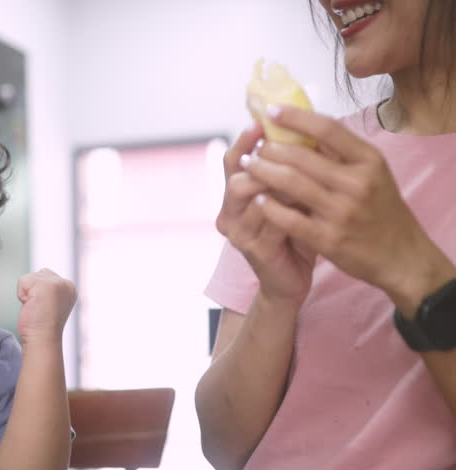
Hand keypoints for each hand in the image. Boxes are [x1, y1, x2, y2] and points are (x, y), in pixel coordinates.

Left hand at [16, 269, 75, 345]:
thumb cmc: (42, 326)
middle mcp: (66, 284)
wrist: (41, 341)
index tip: (45, 308)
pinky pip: (23, 281)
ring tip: (35, 308)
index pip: (46, 276)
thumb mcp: (50, 303)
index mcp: (69, 288)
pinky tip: (31, 306)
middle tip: (39, 308)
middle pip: (37, 274)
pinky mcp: (45, 285)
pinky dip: (22, 295)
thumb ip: (49, 289)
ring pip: (29, 277)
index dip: (38, 292)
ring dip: (26, 293)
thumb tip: (41, 277)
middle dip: (32, 291)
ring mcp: (57, 284)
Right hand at [216, 123, 315, 308]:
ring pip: (252, 196)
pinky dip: (289, 205)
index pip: (232, 161)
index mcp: (234, 197)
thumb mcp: (290, 197)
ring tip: (304, 172)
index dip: (245, 140)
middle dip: (264, 161)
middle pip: (236, 177)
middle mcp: (228, 213)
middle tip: (290, 147)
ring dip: (279, 182)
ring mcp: (239, 233)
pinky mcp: (254, 250)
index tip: (263, 120)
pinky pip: (270, 220)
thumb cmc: (293, 235)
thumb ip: (289, 171)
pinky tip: (308, 199)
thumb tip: (302, 129)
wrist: (291, 280)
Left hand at [245, 106, 455, 312]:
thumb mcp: (374, 175)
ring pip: (291, 183)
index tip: (271, 111)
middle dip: (269, 149)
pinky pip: (289, 218)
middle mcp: (357, 183)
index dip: (295, 117)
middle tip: (253, 148)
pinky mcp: (329, 239)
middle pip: (301, 156)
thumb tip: (303, 126)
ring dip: (263, 172)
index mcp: (369, 161)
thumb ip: (342, 153)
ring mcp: (342, 212)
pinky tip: (257, 199)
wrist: (401, 257)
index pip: (327, 129)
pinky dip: (269, 206)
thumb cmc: (382, 211)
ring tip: (248, 166)